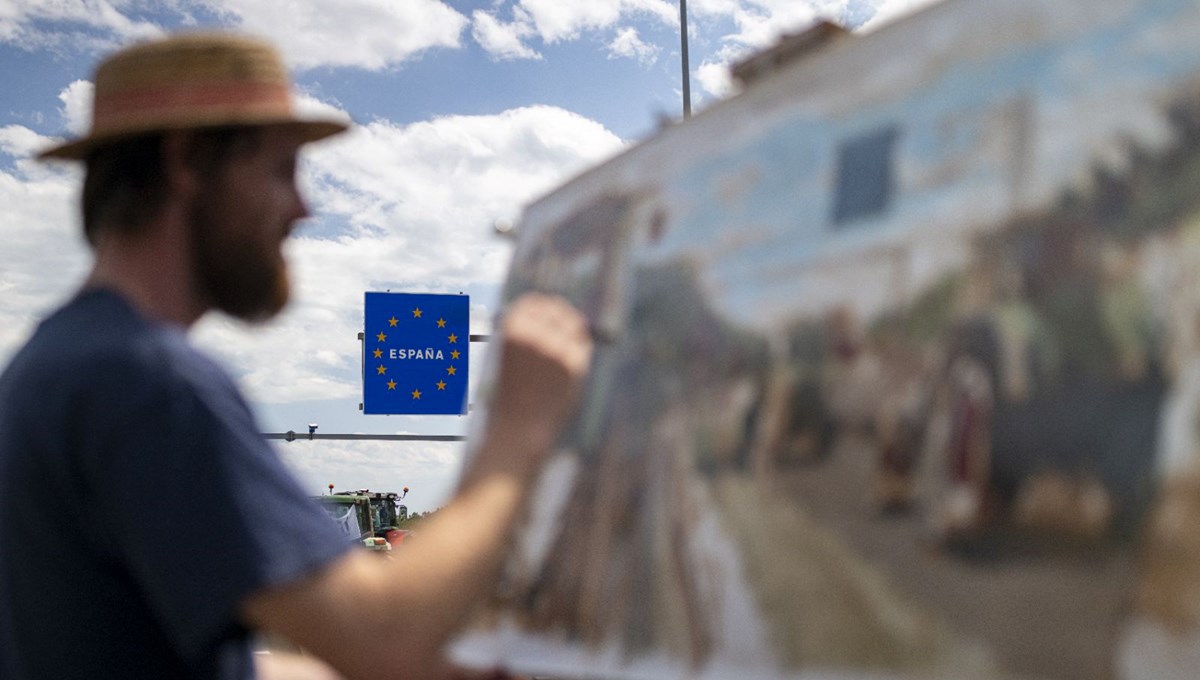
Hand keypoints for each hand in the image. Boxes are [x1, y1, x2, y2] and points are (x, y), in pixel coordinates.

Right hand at [484, 293, 592, 474]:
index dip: (543, 307)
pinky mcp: (573, 364)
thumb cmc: (512, 394)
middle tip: (565, 327)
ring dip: (572, 333)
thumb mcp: (509, 355)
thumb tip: (554, 309)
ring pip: (574, 325)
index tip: (549, 312)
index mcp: (510, 330)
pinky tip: (569, 365)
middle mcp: (533, 334)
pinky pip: (582, 345)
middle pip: (557, 309)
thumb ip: (528, 331)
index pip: (533, 302)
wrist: (519, 427)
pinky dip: (579, 350)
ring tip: (562, 353)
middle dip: (561, 316)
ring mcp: (555, 348)